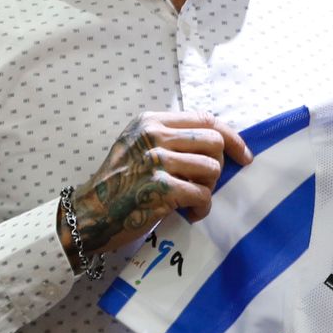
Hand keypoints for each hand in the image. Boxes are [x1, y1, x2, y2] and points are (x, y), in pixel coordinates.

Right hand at [64, 112, 251, 269]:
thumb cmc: (119, 183)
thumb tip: (219, 142)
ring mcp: (156, 161)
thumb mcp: (138, 146)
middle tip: (203, 184)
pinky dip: (201, 208)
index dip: (231, 137)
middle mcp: (153, 136)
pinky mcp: (160, 188)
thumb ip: (171, 137)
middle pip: (214, 142)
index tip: (243, 156)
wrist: (89, 214)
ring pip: (211, 168)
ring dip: (208, 189)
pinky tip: (189, 213)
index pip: (206, 119)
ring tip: (191, 200)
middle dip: (217, 167)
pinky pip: (202, 194)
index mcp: (151, 122)